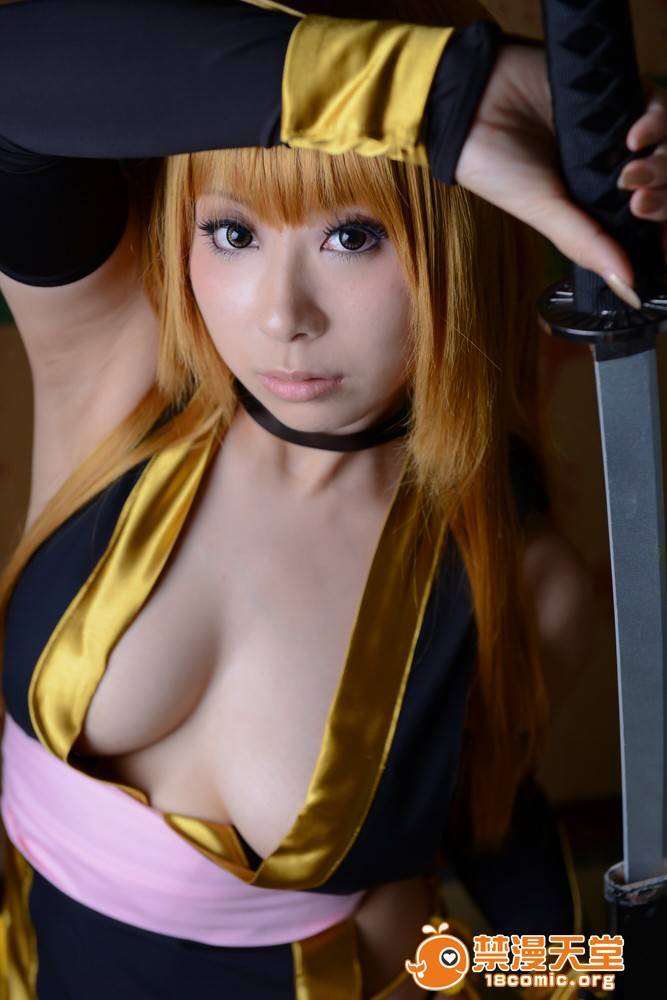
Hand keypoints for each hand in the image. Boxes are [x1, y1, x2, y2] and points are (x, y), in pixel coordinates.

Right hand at [454, 43, 666, 309]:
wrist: (476, 107)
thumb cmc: (500, 168)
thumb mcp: (544, 214)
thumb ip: (587, 246)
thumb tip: (629, 290)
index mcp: (599, 206)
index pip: (651, 221)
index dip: (662, 230)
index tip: (662, 245)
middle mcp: (615, 170)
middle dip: (662, 197)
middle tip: (637, 203)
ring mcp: (620, 132)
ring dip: (662, 163)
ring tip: (629, 171)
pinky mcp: (619, 93)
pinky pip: (658, 104)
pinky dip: (656, 121)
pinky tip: (634, 136)